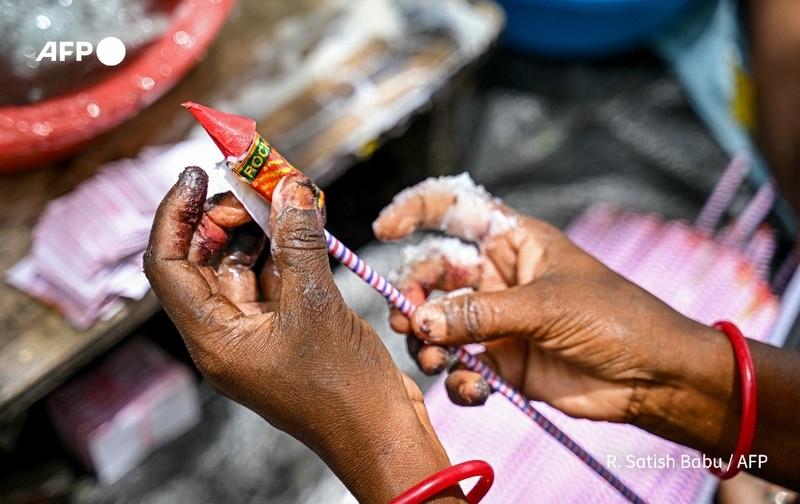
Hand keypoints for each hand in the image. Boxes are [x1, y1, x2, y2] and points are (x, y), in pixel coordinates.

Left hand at [144, 167, 463, 502]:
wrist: (381, 434)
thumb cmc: (344, 390)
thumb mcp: (317, 306)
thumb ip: (300, 241)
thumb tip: (290, 187)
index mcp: (214, 339)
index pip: (168, 265)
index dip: (175, 214)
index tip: (195, 174)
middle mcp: (227, 335)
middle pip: (203, 260)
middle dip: (224, 215)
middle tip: (257, 183)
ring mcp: (258, 333)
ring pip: (242, 265)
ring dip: (260, 227)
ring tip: (285, 194)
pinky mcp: (287, 329)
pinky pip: (275, 278)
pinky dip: (287, 247)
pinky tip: (306, 221)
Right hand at [373, 174, 723, 424]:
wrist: (653, 378)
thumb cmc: (613, 319)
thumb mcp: (546, 307)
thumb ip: (480, 314)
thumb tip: (419, 321)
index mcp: (513, 241)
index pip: (455, 209)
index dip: (416, 211)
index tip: (383, 229)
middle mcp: (497, 277)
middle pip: (434, 275)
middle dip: (415, 296)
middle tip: (408, 322)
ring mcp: (496, 321)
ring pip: (439, 325)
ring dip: (428, 344)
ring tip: (434, 360)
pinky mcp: (502, 363)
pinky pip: (461, 367)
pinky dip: (459, 379)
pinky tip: (476, 388)